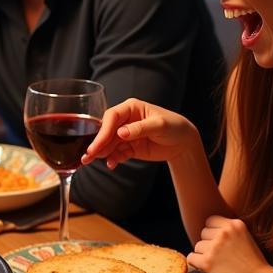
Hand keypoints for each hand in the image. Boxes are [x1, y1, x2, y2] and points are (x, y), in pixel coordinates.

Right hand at [81, 97, 198, 168]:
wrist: (184, 144)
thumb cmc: (175, 127)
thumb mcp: (159, 125)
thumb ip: (140, 128)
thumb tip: (121, 133)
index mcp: (131, 108)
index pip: (111, 117)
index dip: (104, 130)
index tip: (98, 143)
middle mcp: (125, 120)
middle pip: (106, 131)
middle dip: (97, 143)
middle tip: (88, 155)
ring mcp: (125, 134)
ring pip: (108, 143)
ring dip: (100, 152)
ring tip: (90, 161)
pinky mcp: (128, 147)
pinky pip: (116, 153)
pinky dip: (112, 159)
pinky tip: (111, 164)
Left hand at [187, 215, 271, 272]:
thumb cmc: (253, 262)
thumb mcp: (244, 237)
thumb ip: (228, 231)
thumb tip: (206, 229)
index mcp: (235, 224)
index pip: (210, 221)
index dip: (213, 232)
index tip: (220, 242)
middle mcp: (224, 233)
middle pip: (203, 233)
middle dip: (209, 243)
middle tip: (221, 255)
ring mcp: (215, 247)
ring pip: (197, 246)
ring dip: (204, 254)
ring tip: (219, 263)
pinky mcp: (207, 261)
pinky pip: (191, 258)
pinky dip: (197, 264)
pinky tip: (209, 268)